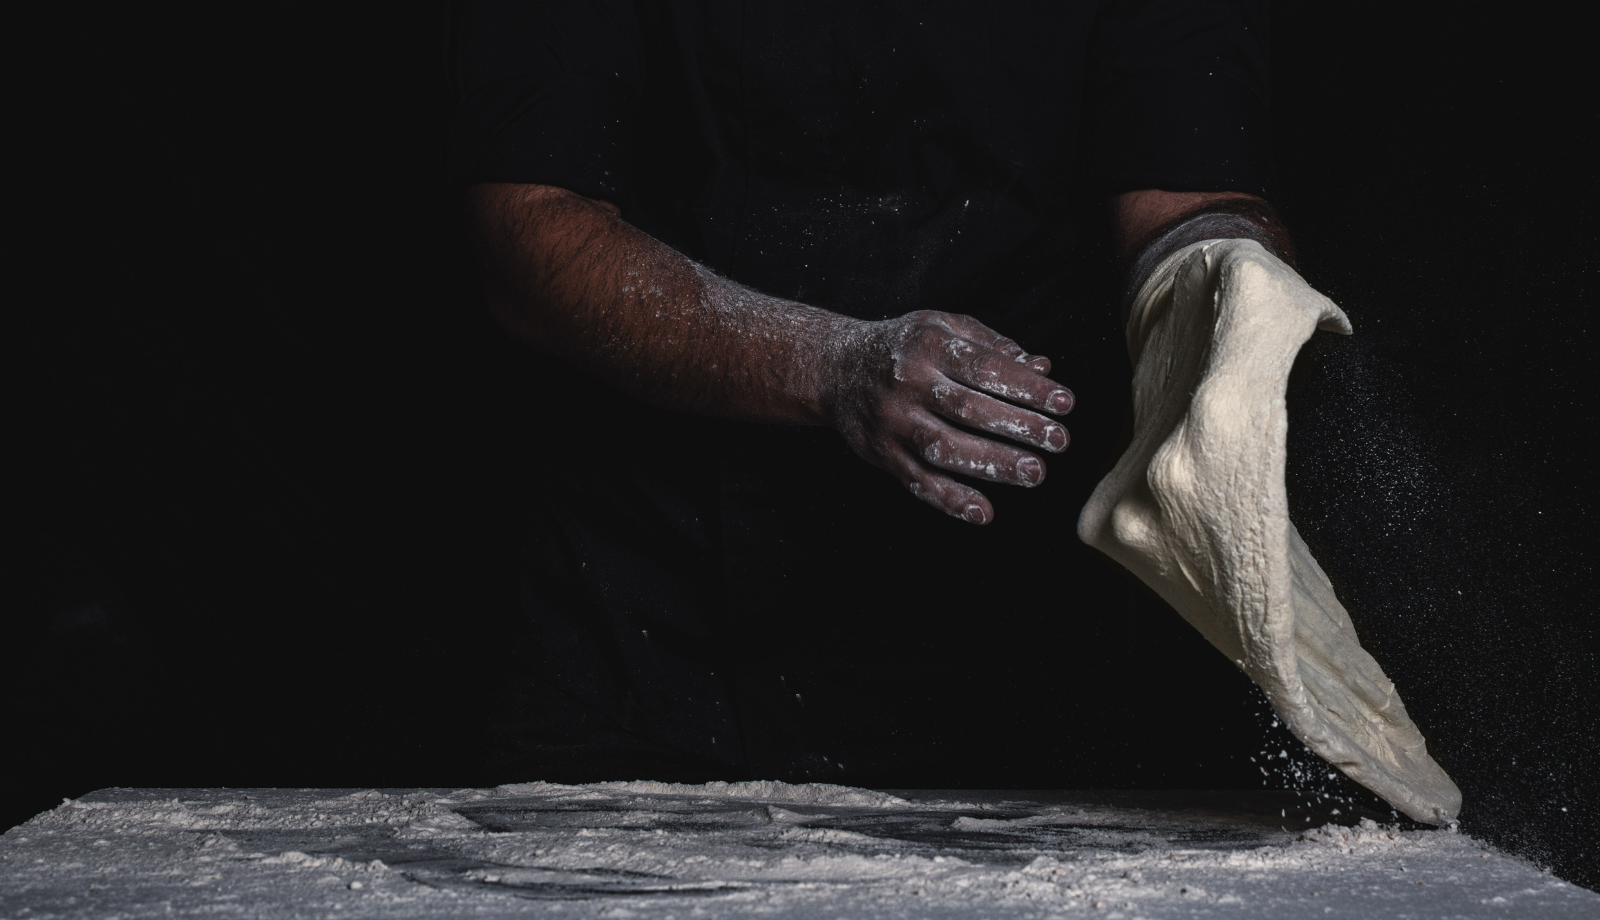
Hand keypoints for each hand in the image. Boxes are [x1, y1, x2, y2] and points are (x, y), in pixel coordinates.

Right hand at [818, 311, 1073, 523]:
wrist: (834, 368)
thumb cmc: (904, 347)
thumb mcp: (943, 327)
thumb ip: (992, 347)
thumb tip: (1042, 368)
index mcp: (928, 346)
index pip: (985, 368)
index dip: (1027, 387)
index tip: (1066, 403)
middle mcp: (908, 384)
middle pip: (969, 409)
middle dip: (1019, 427)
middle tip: (1060, 441)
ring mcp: (893, 422)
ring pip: (945, 448)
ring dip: (992, 464)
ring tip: (1034, 473)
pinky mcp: (883, 454)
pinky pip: (917, 481)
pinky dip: (949, 500)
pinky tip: (983, 512)